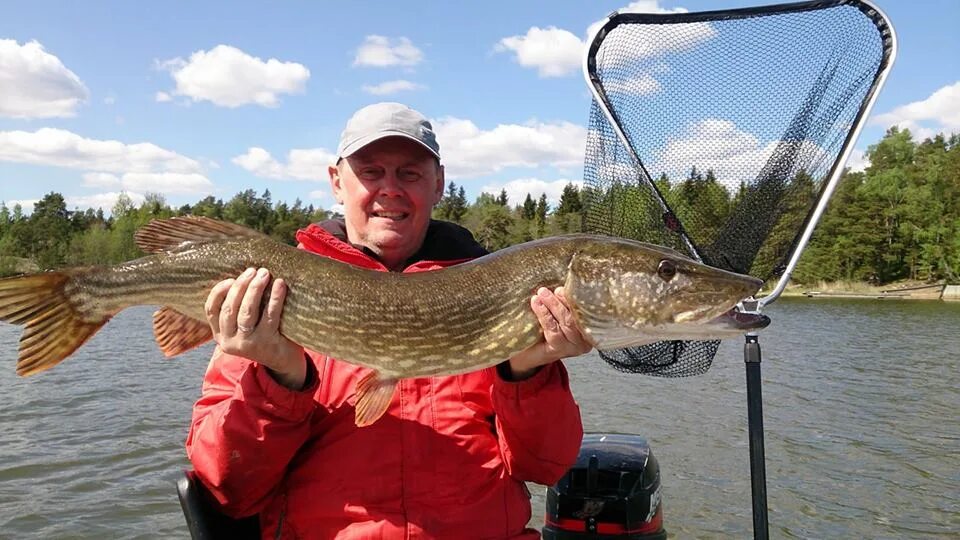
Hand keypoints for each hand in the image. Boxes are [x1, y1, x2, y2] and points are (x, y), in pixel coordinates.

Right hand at [205, 267, 305, 388]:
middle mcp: (230, 342)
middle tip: (253, 271)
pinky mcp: (266, 343)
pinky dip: (274, 297)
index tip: (231, 278)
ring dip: (255, 289)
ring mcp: (248, 344)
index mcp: (220, 336)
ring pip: (247, 312)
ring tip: (264, 274)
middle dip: (240, 285)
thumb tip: (242, 275)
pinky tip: (279, 284)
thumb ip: (238, 309)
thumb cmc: (265, 335)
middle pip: (230, 308)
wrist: (285, 362)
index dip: (219, 291)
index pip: (211, 310)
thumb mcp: (245, 327)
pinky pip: (270, 315)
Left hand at [508, 286, 592, 379]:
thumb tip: (561, 284)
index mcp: (588, 328)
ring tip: (541, 294)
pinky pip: (553, 331)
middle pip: (577, 316)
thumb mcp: (557, 314)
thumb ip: (563, 303)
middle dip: (562, 300)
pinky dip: (545, 315)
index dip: (576, 297)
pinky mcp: (560, 351)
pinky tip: (537, 305)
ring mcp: (574, 347)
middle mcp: (585, 340)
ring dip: (553, 305)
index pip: (586, 311)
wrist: (526, 354)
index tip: (564, 286)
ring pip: (566, 322)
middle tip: (547, 290)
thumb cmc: (543, 332)